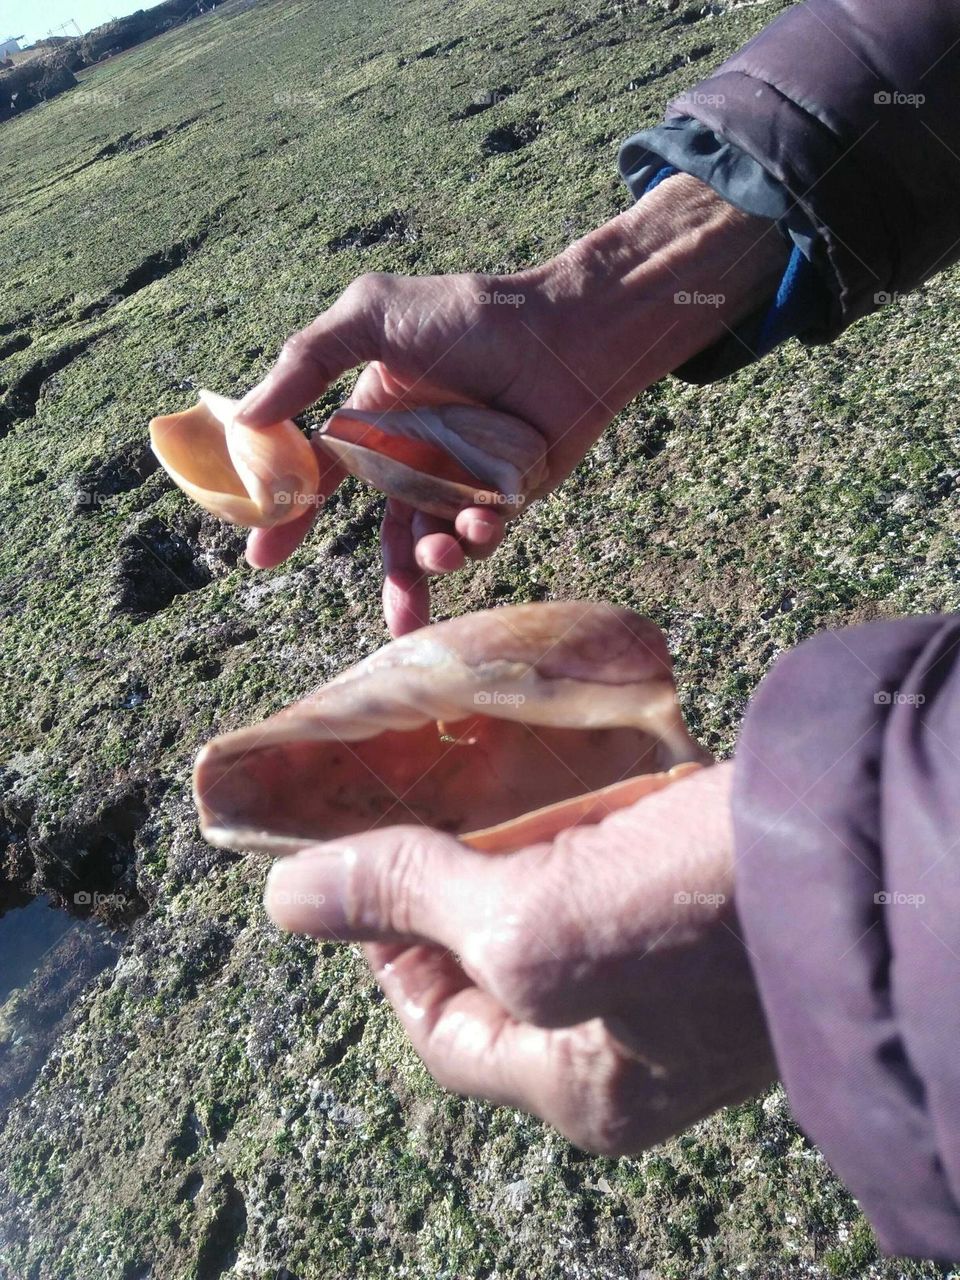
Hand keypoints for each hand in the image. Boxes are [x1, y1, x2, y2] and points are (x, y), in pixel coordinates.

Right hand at [236, 175, 787, 635]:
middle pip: (390, 533)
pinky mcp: (509, 496)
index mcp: (376, 420)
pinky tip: (480, 530)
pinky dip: (476, 542)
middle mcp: (417, 458)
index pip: (323, 477)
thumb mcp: (373, 317)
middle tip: (389, 617)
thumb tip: (243, 416)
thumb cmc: (471, 317)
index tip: (262, 558)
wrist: (566, 333)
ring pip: (437, 547)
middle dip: (389, 576)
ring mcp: (465, 481)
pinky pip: (482, 537)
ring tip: (439, 558)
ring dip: (433, 566)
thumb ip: (306, 360)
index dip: (291, 516)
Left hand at [263, 762, 775, 1153]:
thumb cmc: (696, 917)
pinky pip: (617, 876)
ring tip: (478, 781)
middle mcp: (630, 1046)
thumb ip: (410, 901)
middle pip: (498, 969)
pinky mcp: (709, 909)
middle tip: (419, 812)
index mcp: (582, 1087)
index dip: (386, 955)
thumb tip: (282, 900)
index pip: (442, 1031)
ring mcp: (676, 978)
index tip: (366, 874)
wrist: (870, 857)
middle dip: (450, 891)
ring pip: (558, 913)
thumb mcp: (533, 924)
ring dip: (513, 849)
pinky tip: (561, 774)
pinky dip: (577, 827)